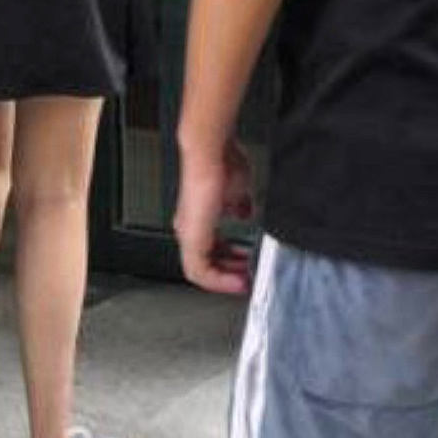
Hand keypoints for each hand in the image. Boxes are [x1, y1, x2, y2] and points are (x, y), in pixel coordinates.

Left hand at [174, 139, 254, 294]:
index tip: (247, 269)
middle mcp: (190, 229)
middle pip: (206, 264)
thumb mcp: (237, 190)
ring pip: (201, 269)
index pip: (211, 250)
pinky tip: (234, 281)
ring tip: (242, 283)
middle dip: (229, 274)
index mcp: (200, 219)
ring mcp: (189, 234)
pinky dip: (218, 279)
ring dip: (224, 279)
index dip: (230, 263)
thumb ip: (238, 205)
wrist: (211, 155)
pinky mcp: (191, 238)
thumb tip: (243, 212)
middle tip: (248, 279)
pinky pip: (199, 269)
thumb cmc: (222, 164)